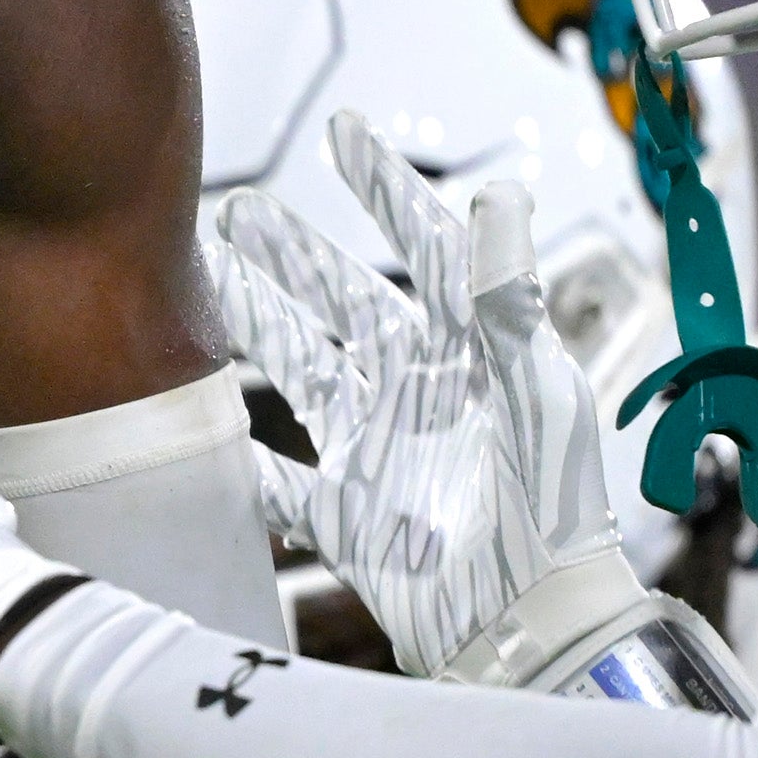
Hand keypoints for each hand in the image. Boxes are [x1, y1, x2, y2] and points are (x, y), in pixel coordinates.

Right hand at [219, 114, 640, 682]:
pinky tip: (203, 421)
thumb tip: (500, 194)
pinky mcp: (345, 514)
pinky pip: (278, 476)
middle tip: (239, 207)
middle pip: (341, 301)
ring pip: (298, 368)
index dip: (384, 189)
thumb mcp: (537, 392)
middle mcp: (420, 389)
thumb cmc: (554, 512)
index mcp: (473, 351)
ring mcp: (377, 448)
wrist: (527, 626)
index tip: (346, 131)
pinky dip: (241, 453)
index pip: (425, 249)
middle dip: (292, 252)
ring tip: (205, 277)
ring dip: (254, 323)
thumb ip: (510, 298)